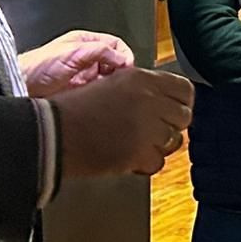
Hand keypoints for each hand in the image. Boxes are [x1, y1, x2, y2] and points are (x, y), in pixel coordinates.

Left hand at [20, 30, 134, 96]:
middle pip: (115, 62)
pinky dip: (105, 96)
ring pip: (110, 79)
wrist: (21, 86)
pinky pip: (100, 93)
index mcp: (86, 42)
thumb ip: (101, 51)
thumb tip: (124, 58)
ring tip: (111, 90)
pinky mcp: (81, 93)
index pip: (116, 44)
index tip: (127, 67)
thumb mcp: (74, 51)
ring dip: (113, 84)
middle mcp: (87, 58)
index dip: (124, 55)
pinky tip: (103, 98)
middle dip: (121, 71)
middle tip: (120, 80)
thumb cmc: (38, 65)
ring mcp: (85, 76)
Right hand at [52, 67, 193, 177]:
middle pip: (184, 116)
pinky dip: (146, 163)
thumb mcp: (111, 83)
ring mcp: (146, 127)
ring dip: (159, 145)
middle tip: (154, 131)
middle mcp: (148, 100)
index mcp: (141, 79)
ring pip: (174, 140)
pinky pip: (159, 161)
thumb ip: (141, 89)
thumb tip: (161, 100)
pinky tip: (131, 157)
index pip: (185, 90)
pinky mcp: (138, 152)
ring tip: (138, 144)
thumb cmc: (75, 109)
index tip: (174, 110)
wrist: (55, 132)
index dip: (181, 103)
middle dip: (171, 125)